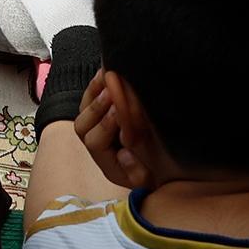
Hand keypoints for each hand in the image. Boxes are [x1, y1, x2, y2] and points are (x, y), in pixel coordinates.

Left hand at [74, 72, 151, 189]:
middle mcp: (97, 146)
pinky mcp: (101, 114)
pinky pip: (91, 96)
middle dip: (98, 107)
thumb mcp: (151, 178)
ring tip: (108, 76)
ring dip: (96, 92)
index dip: (106, 126)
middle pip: (84, 125)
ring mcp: (96, 129)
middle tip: (112, 91)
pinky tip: (106, 70)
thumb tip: (124, 154)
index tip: (120, 111)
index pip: (95, 143)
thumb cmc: (159, 174)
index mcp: (108, 165)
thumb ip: (137, 170)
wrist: (165, 170)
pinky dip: (97, 83)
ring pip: (85, 109)